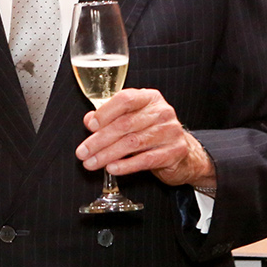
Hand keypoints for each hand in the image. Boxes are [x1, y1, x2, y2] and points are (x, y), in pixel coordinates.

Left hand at [75, 88, 214, 188]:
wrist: (184, 154)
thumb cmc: (153, 134)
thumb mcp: (133, 120)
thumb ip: (111, 118)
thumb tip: (89, 120)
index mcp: (149, 98)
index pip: (125, 99)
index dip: (105, 113)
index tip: (90, 126)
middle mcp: (162, 111)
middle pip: (125, 124)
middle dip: (99, 140)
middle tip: (83, 152)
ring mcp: (170, 131)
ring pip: (133, 142)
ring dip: (108, 154)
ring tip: (92, 163)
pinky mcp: (175, 151)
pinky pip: (146, 159)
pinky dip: (126, 165)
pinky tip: (112, 168)